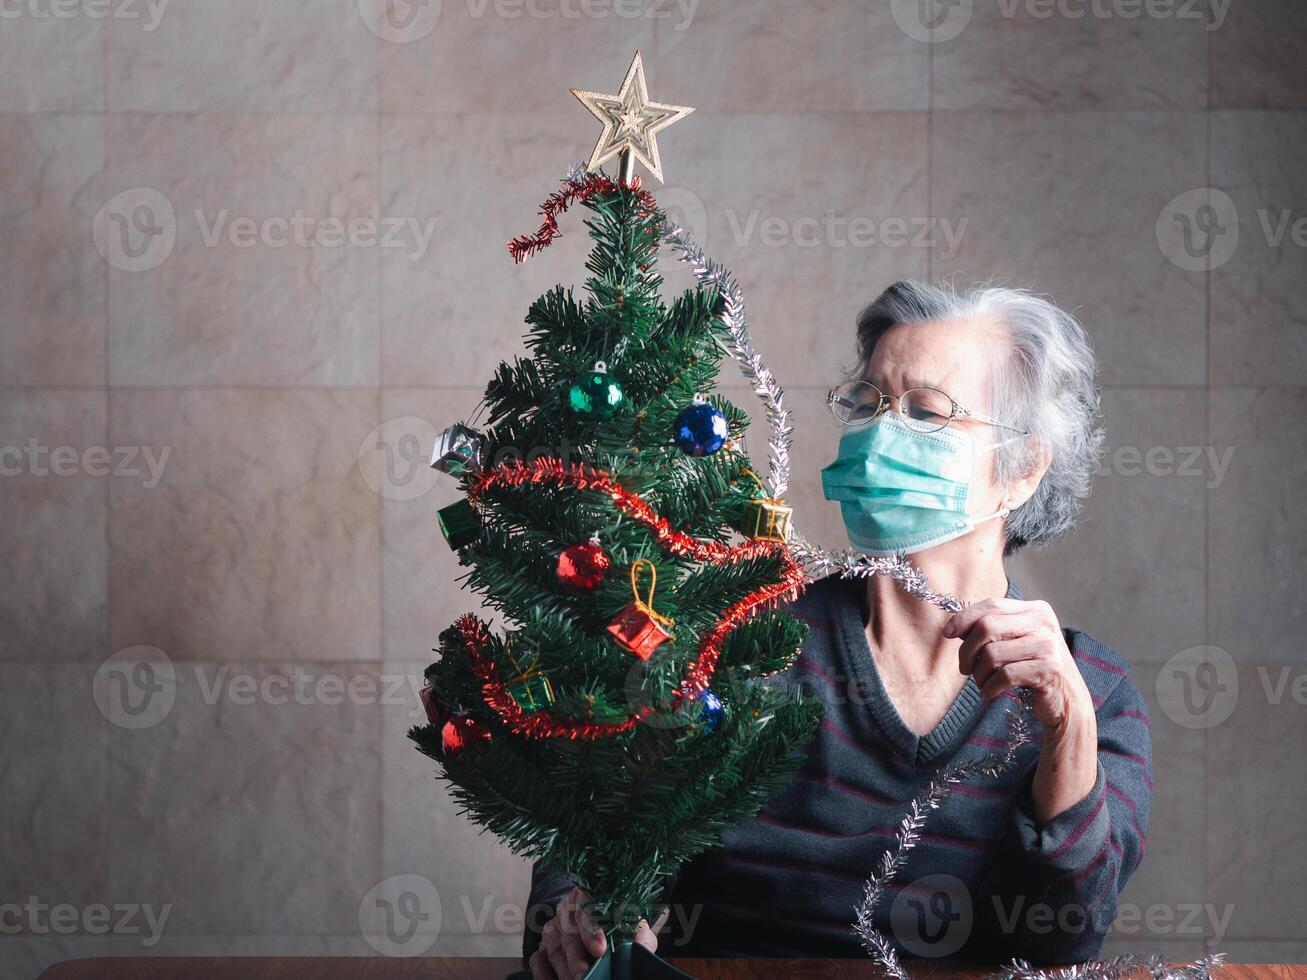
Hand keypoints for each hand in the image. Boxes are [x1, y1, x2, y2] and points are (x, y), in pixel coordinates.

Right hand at [529, 886, 662, 979]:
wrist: (601, 925)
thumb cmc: (616, 923)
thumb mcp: (631, 924)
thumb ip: (638, 934)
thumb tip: (642, 948)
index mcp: (587, 898)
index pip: (586, 910)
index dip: (592, 931)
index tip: (600, 949)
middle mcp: (566, 912)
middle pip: (569, 934)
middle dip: (577, 959)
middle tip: (585, 975)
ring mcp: (553, 930)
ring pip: (554, 949)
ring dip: (563, 970)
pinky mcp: (543, 947)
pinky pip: (537, 959)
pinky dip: (542, 972)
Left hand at [944, 597, 1093, 731]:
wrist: (1067, 700)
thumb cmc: (1033, 669)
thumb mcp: (1015, 643)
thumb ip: (991, 630)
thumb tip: (954, 627)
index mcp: (1035, 610)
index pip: (992, 604)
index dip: (965, 618)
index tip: (948, 634)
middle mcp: (1044, 623)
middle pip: (987, 627)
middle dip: (967, 650)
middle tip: (964, 668)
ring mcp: (1048, 646)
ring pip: (992, 654)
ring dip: (978, 673)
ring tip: (981, 682)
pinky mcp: (1049, 670)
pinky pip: (1004, 675)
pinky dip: (989, 687)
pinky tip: (989, 693)